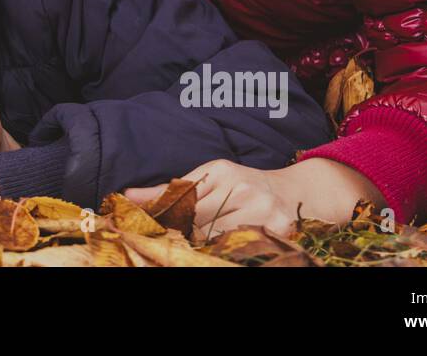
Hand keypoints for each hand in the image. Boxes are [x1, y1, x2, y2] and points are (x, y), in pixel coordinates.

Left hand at [123, 158, 382, 241]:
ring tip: (180, 250)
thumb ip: (173, 189)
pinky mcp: (280, 233)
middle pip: (197, 224)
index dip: (159, 218)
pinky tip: (213, 252)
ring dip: (198, 247)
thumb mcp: (212, 177)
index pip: (182, 200)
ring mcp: (263, 213)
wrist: (298, 193)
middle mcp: (243, 190)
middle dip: (176, 236)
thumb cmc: (246, 185)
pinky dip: (223, 251)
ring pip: (217, 240)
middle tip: (154, 247)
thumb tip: (128, 195)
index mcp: (222, 172)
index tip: (136, 229)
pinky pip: (241, 248)